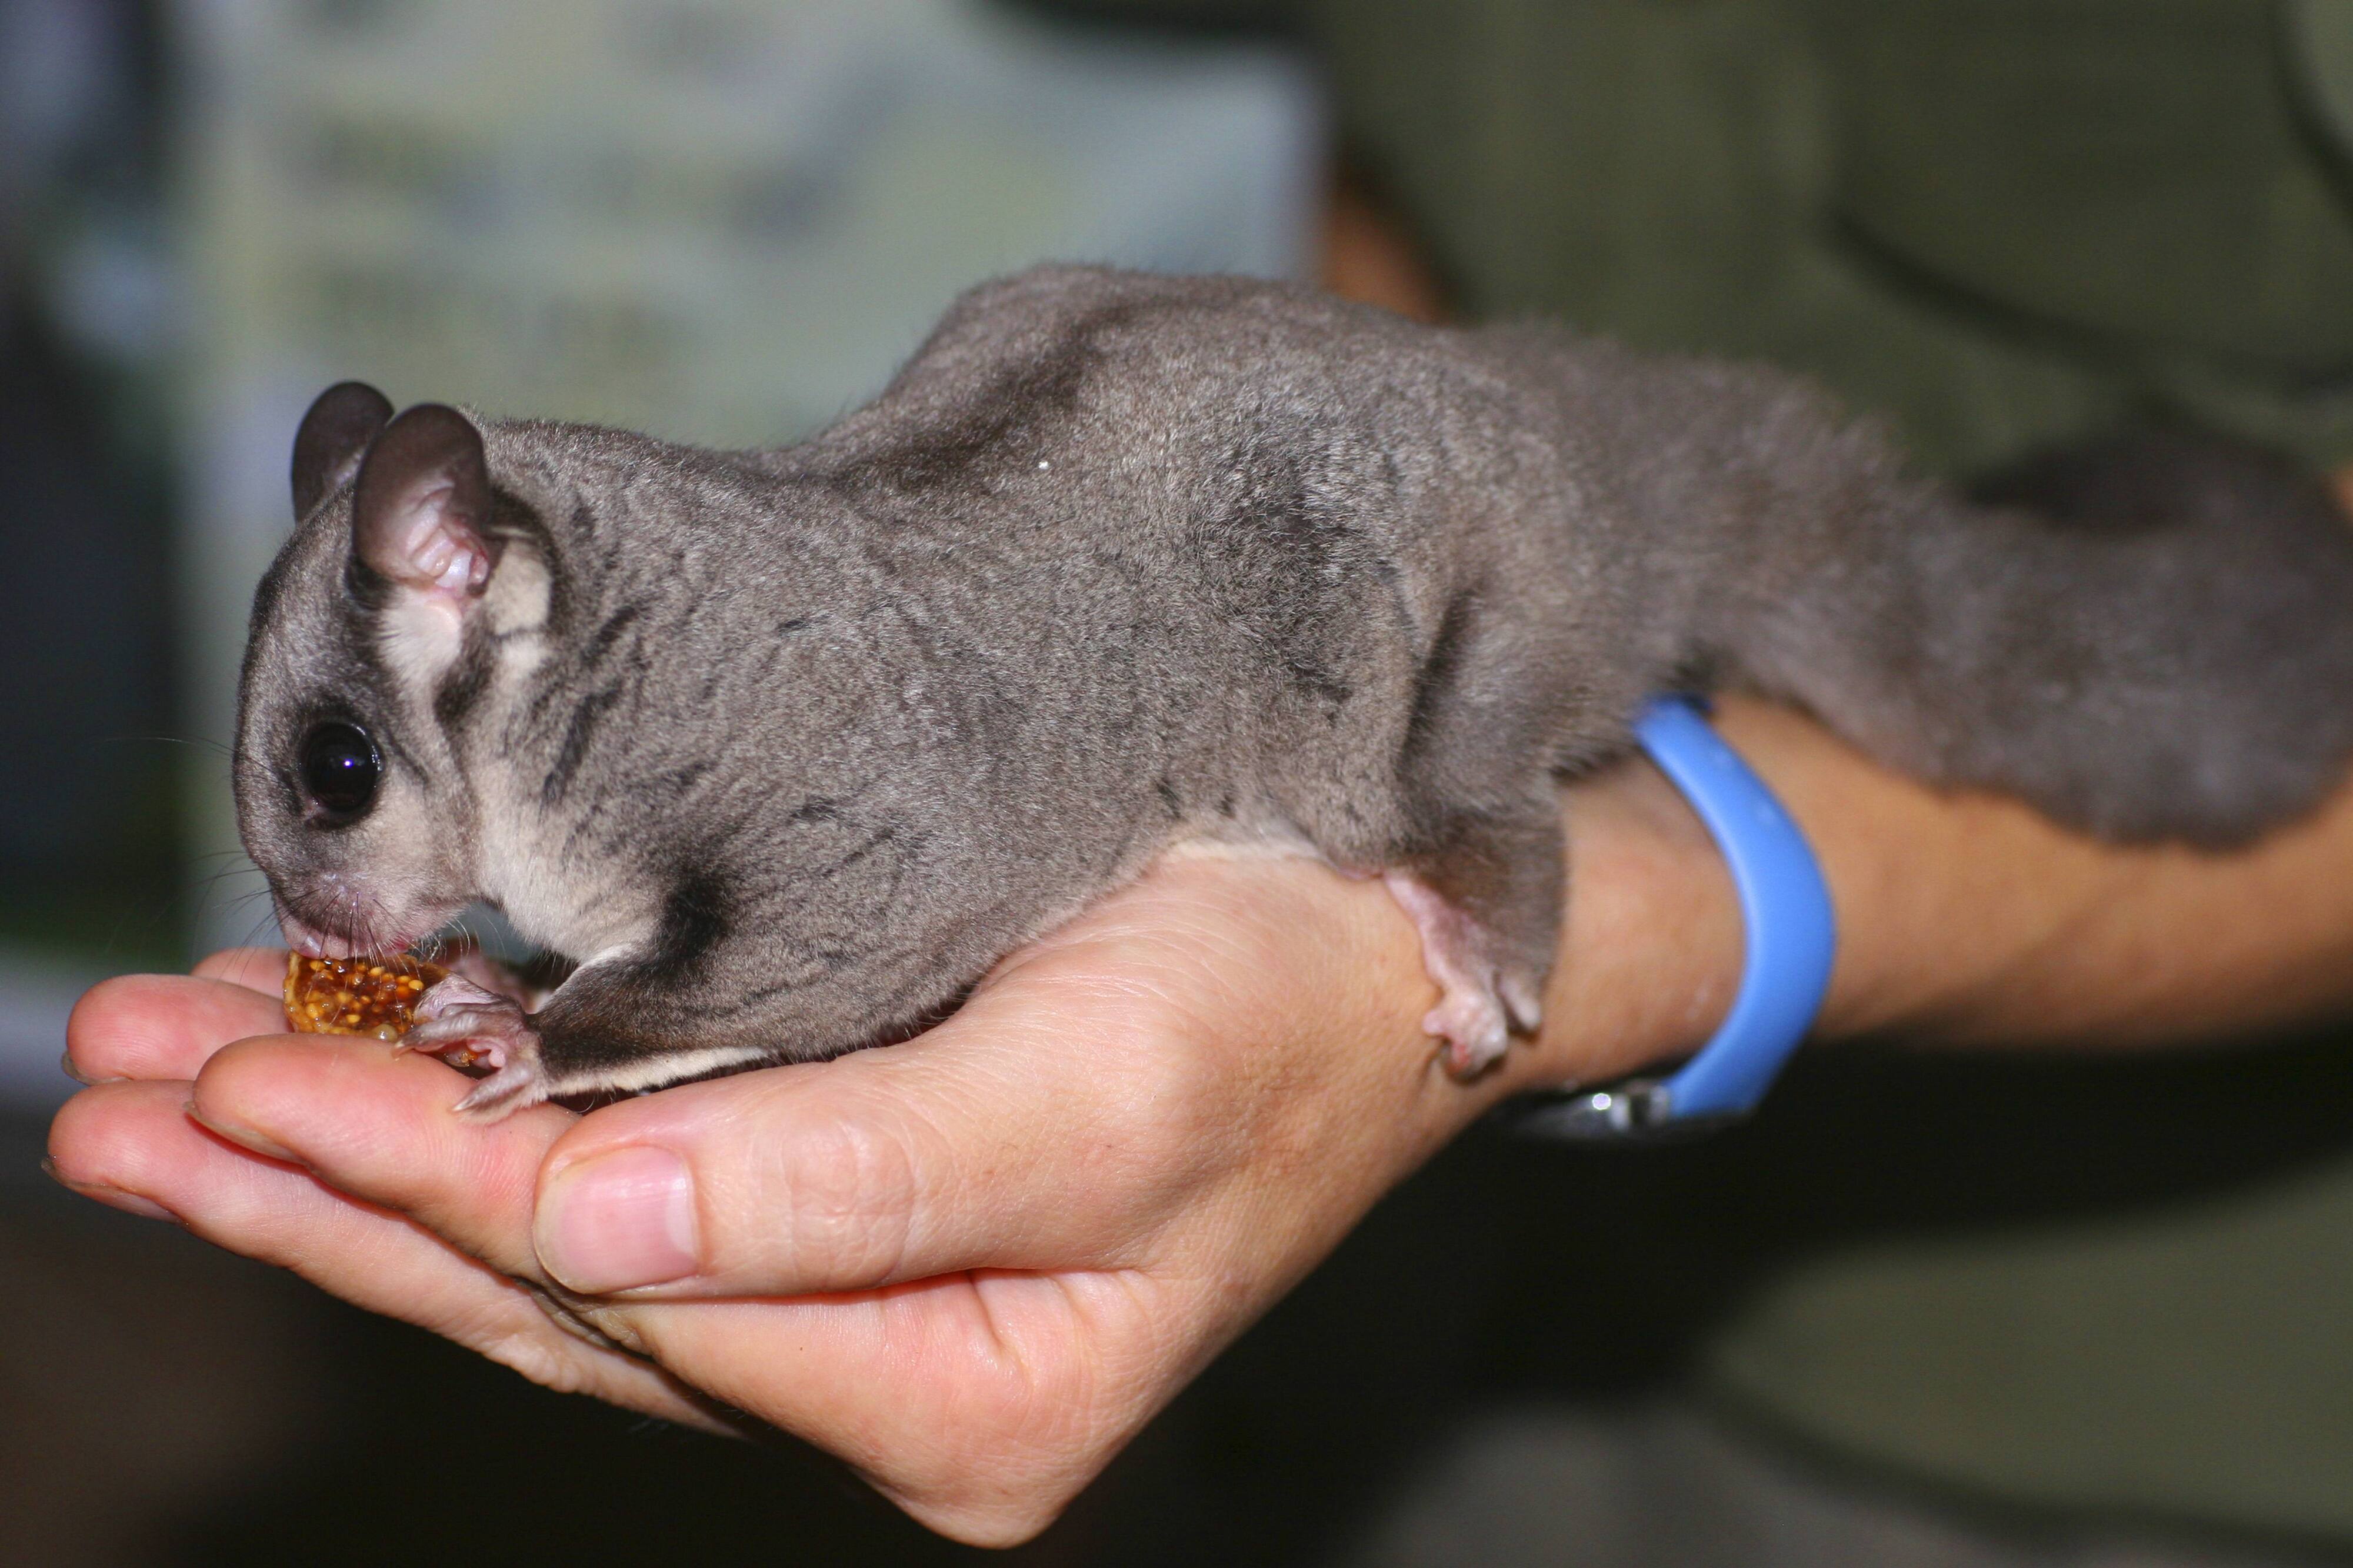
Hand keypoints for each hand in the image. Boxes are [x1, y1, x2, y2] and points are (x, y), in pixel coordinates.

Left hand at [46, 791, 1733, 1544]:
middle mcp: (883, 1376)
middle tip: (107, 1095)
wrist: (1401, 954)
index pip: (617, 1289)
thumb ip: (851, 1185)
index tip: (232, 1081)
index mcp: (956, 1402)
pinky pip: (617, 1185)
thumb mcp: (1099, 1101)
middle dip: (316, 1186)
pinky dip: (468, 1125)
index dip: (415, 1179)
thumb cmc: (1281, 1010)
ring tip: (163, 1086)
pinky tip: (351, 1069)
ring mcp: (855, 1301)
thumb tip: (585, 1230)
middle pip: (543, 1290)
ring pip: (552, 1241)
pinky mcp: (845, 1206)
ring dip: (354, 1157)